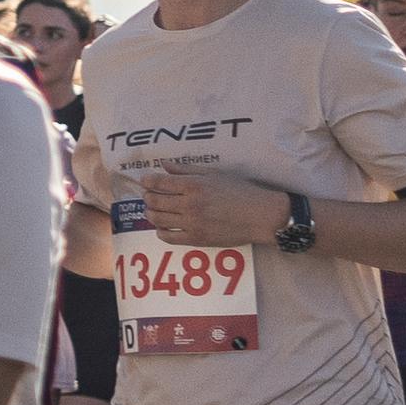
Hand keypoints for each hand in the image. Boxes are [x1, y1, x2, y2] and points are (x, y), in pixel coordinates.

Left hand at [136, 166, 287, 248]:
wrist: (260, 216)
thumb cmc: (241, 191)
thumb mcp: (215, 174)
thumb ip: (187, 170)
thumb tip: (164, 165)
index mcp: (194, 185)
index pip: (159, 183)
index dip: (148, 181)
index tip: (145, 181)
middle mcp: (190, 204)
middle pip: (154, 201)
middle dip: (147, 197)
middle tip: (148, 195)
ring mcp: (192, 223)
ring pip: (158, 219)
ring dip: (150, 213)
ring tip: (152, 210)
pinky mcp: (196, 239)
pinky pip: (168, 237)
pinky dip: (160, 232)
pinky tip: (162, 227)